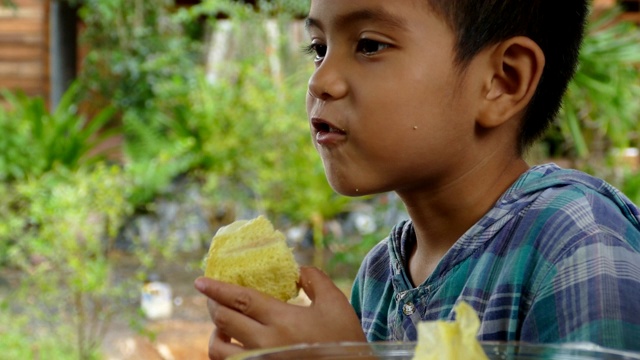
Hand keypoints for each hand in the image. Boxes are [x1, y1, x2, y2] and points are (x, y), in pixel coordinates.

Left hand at [194, 266, 365, 359]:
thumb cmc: (344, 341)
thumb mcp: (336, 304)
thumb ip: (315, 280)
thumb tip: (296, 270)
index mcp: (282, 320)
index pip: (239, 299)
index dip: (217, 288)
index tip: (200, 281)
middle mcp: (265, 343)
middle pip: (224, 321)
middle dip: (213, 306)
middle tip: (211, 297)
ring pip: (219, 350)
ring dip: (215, 333)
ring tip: (222, 326)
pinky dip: (225, 354)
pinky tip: (233, 346)